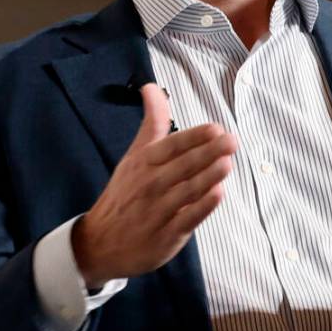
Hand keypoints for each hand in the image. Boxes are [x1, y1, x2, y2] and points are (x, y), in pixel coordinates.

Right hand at [71, 83, 236, 286]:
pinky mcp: (166, 235)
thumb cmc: (125, 193)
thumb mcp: (135, 156)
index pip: (171, 146)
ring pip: (186, 191)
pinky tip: (217, 194)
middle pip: (182, 166)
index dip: (194, 137)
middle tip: (231, 141)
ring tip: (227, 163)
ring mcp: (158, 211)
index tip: (215, 128)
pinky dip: (201, 208)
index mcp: (144, 163)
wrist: (100, 243)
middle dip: (208, 153)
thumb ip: (152, 123)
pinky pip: (186, 219)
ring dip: (207, 177)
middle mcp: (150, 184)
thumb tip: (152, 87)